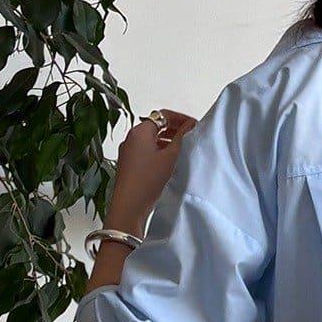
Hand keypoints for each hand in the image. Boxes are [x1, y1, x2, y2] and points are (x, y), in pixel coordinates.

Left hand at [105, 108, 196, 235]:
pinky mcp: (128, 164)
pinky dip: (158, 151)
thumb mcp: (170, 157)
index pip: (163, 115)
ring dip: (166, 141)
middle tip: (190, 136)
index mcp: (140, 131)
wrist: (129, 206)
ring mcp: (128, 151)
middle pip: (156, 126)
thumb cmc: (147, 180)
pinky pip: (145, 151)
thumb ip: (181, 137)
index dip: (180, 118)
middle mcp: (131, 138)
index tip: (193, 125)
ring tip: (182, 150)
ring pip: (151, 139)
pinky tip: (168, 162)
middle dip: (174, 129)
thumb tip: (189, 125)